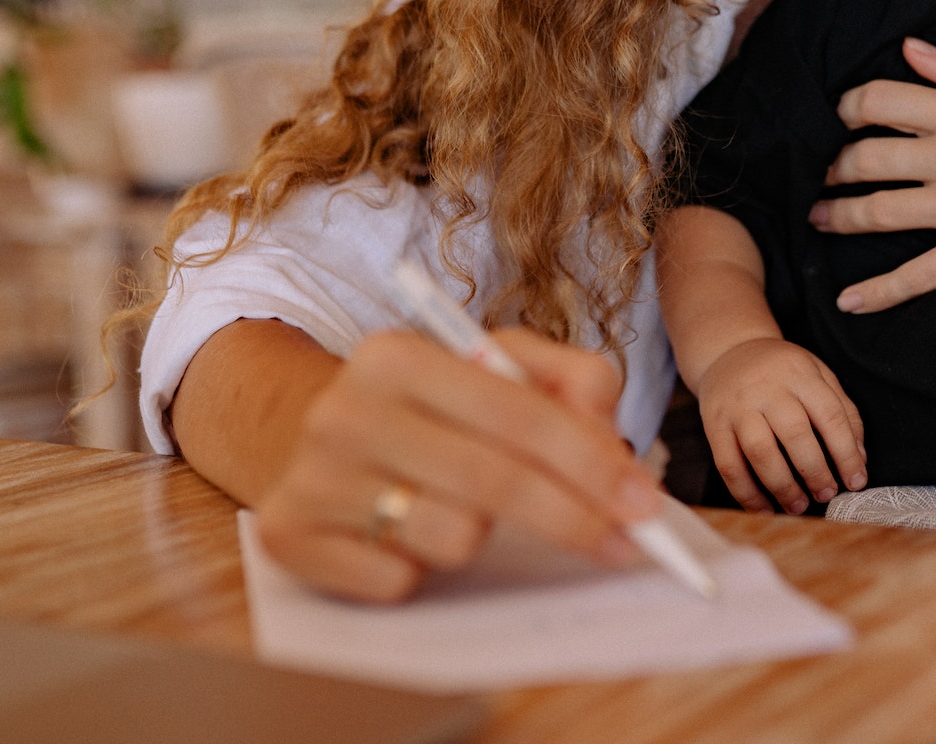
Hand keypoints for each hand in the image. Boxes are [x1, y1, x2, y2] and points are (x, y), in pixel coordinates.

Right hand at [253, 328, 663, 602]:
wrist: (309, 439)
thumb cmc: (432, 409)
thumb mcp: (499, 368)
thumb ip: (572, 381)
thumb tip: (607, 437)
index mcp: (398, 355)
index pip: (518, 414)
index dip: (591, 463)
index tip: (643, 504)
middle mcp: (344, 410)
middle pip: (493, 481)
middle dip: (574, 517)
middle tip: (624, 544)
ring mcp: (312, 477)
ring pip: (450, 536)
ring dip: (481, 538)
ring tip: (462, 511)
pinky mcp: (291, 538)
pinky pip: (395, 581)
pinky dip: (419, 571)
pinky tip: (407, 540)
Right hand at [696, 337, 867, 513]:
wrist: (728, 351)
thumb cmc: (781, 371)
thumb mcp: (817, 374)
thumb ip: (843, 411)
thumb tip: (860, 458)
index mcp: (799, 373)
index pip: (830, 415)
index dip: (846, 453)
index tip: (856, 482)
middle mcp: (767, 388)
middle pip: (795, 434)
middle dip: (814, 471)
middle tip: (826, 494)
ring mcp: (737, 407)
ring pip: (760, 451)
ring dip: (782, 486)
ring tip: (798, 505)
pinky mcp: (714, 426)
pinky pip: (729, 465)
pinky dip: (746, 493)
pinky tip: (764, 508)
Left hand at [811, 38, 935, 313]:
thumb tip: (910, 50)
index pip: (877, 100)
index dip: (848, 105)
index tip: (843, 114)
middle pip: (866, 157)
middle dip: (835, 163)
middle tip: (826, 169)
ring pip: (877, 213)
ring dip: (838, 215)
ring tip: (819, 216)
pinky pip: (917, 277)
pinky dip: (878, 292)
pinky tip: (848, 301)